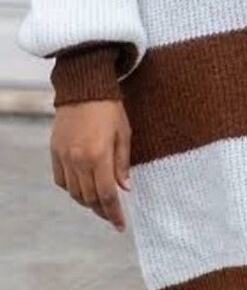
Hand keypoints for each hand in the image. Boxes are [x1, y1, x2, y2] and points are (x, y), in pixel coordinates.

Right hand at [50, 99, 131, 232]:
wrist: (84, 87)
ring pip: (74, 193)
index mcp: (99, 156)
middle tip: (112, 214)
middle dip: (102, 210)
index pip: (106, 195)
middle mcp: (79, 160)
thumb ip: (123, 163)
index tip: (120, 225)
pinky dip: (72, 189)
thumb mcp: (124, 133)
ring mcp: (64, 157)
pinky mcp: (55, 152)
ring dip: (87, 202)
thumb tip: (125, 188)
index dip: (114, 213)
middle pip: (89, 198)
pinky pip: (61, 181)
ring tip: (99, 202)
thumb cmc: (110, 108)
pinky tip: (82, 187)